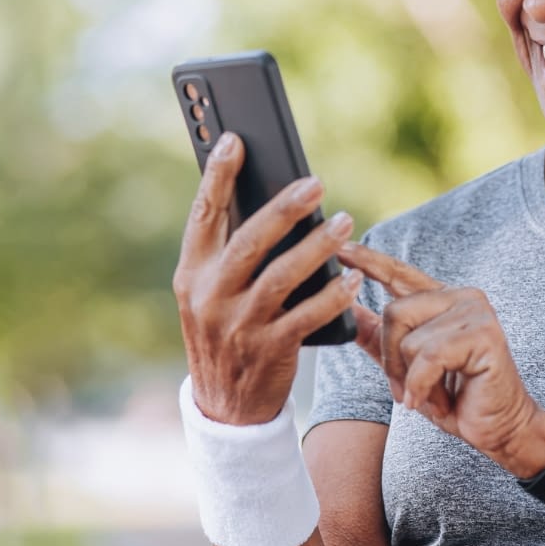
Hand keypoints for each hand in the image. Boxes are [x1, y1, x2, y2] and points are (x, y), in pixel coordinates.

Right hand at [173, 132, 362, 425]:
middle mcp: (210, 296)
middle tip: (316, 183)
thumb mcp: (210, 293)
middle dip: (284, 208)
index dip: (216, 176)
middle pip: (249, 241)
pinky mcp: (269, 349)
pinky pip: (307, 316)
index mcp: (192, 273)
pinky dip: (332, 296)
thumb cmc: (226, 331)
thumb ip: (229, 253)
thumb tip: (268, 199)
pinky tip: (352, 279)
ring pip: (282, 276)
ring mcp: (238, 325)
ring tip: (344, 223)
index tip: (234, 139)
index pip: (202, 215)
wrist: (226, 406)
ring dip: (317, 247)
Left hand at [337, 242, 544, 477]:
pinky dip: (423, 386)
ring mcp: (476, 312)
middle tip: (408, 389)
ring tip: (433, 396)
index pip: (399, 274)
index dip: (369, 261)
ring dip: (412, 380)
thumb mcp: (406, 368)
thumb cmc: (456, 398)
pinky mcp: (484, 334)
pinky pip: (429, 357)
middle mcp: (461, 297)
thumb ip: (378, 337)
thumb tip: (346, 308)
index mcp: (441, 300)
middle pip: (395, 313)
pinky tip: (436, 401)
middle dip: (392, 362)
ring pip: (410, 340)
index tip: (342, 249)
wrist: (499, 427)